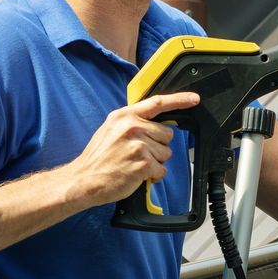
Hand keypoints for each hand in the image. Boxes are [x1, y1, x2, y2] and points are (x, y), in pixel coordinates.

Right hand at [63, 91, 199, 206]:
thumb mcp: (111, 130)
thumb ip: (133, 123)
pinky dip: (153, 176)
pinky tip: (137, 175)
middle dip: (158, 146)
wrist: (83, 179)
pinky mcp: (143, 163)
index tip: (194, 99)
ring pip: (166, 153)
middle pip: (167, 134)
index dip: (179, 100)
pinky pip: (162, 170)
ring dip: (155, 162)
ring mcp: (138, 144)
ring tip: (134, 164)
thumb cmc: (99, 158)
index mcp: (124, 116)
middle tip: (138, 154)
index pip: (158, 103)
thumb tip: (156, 123)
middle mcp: (132, 127)